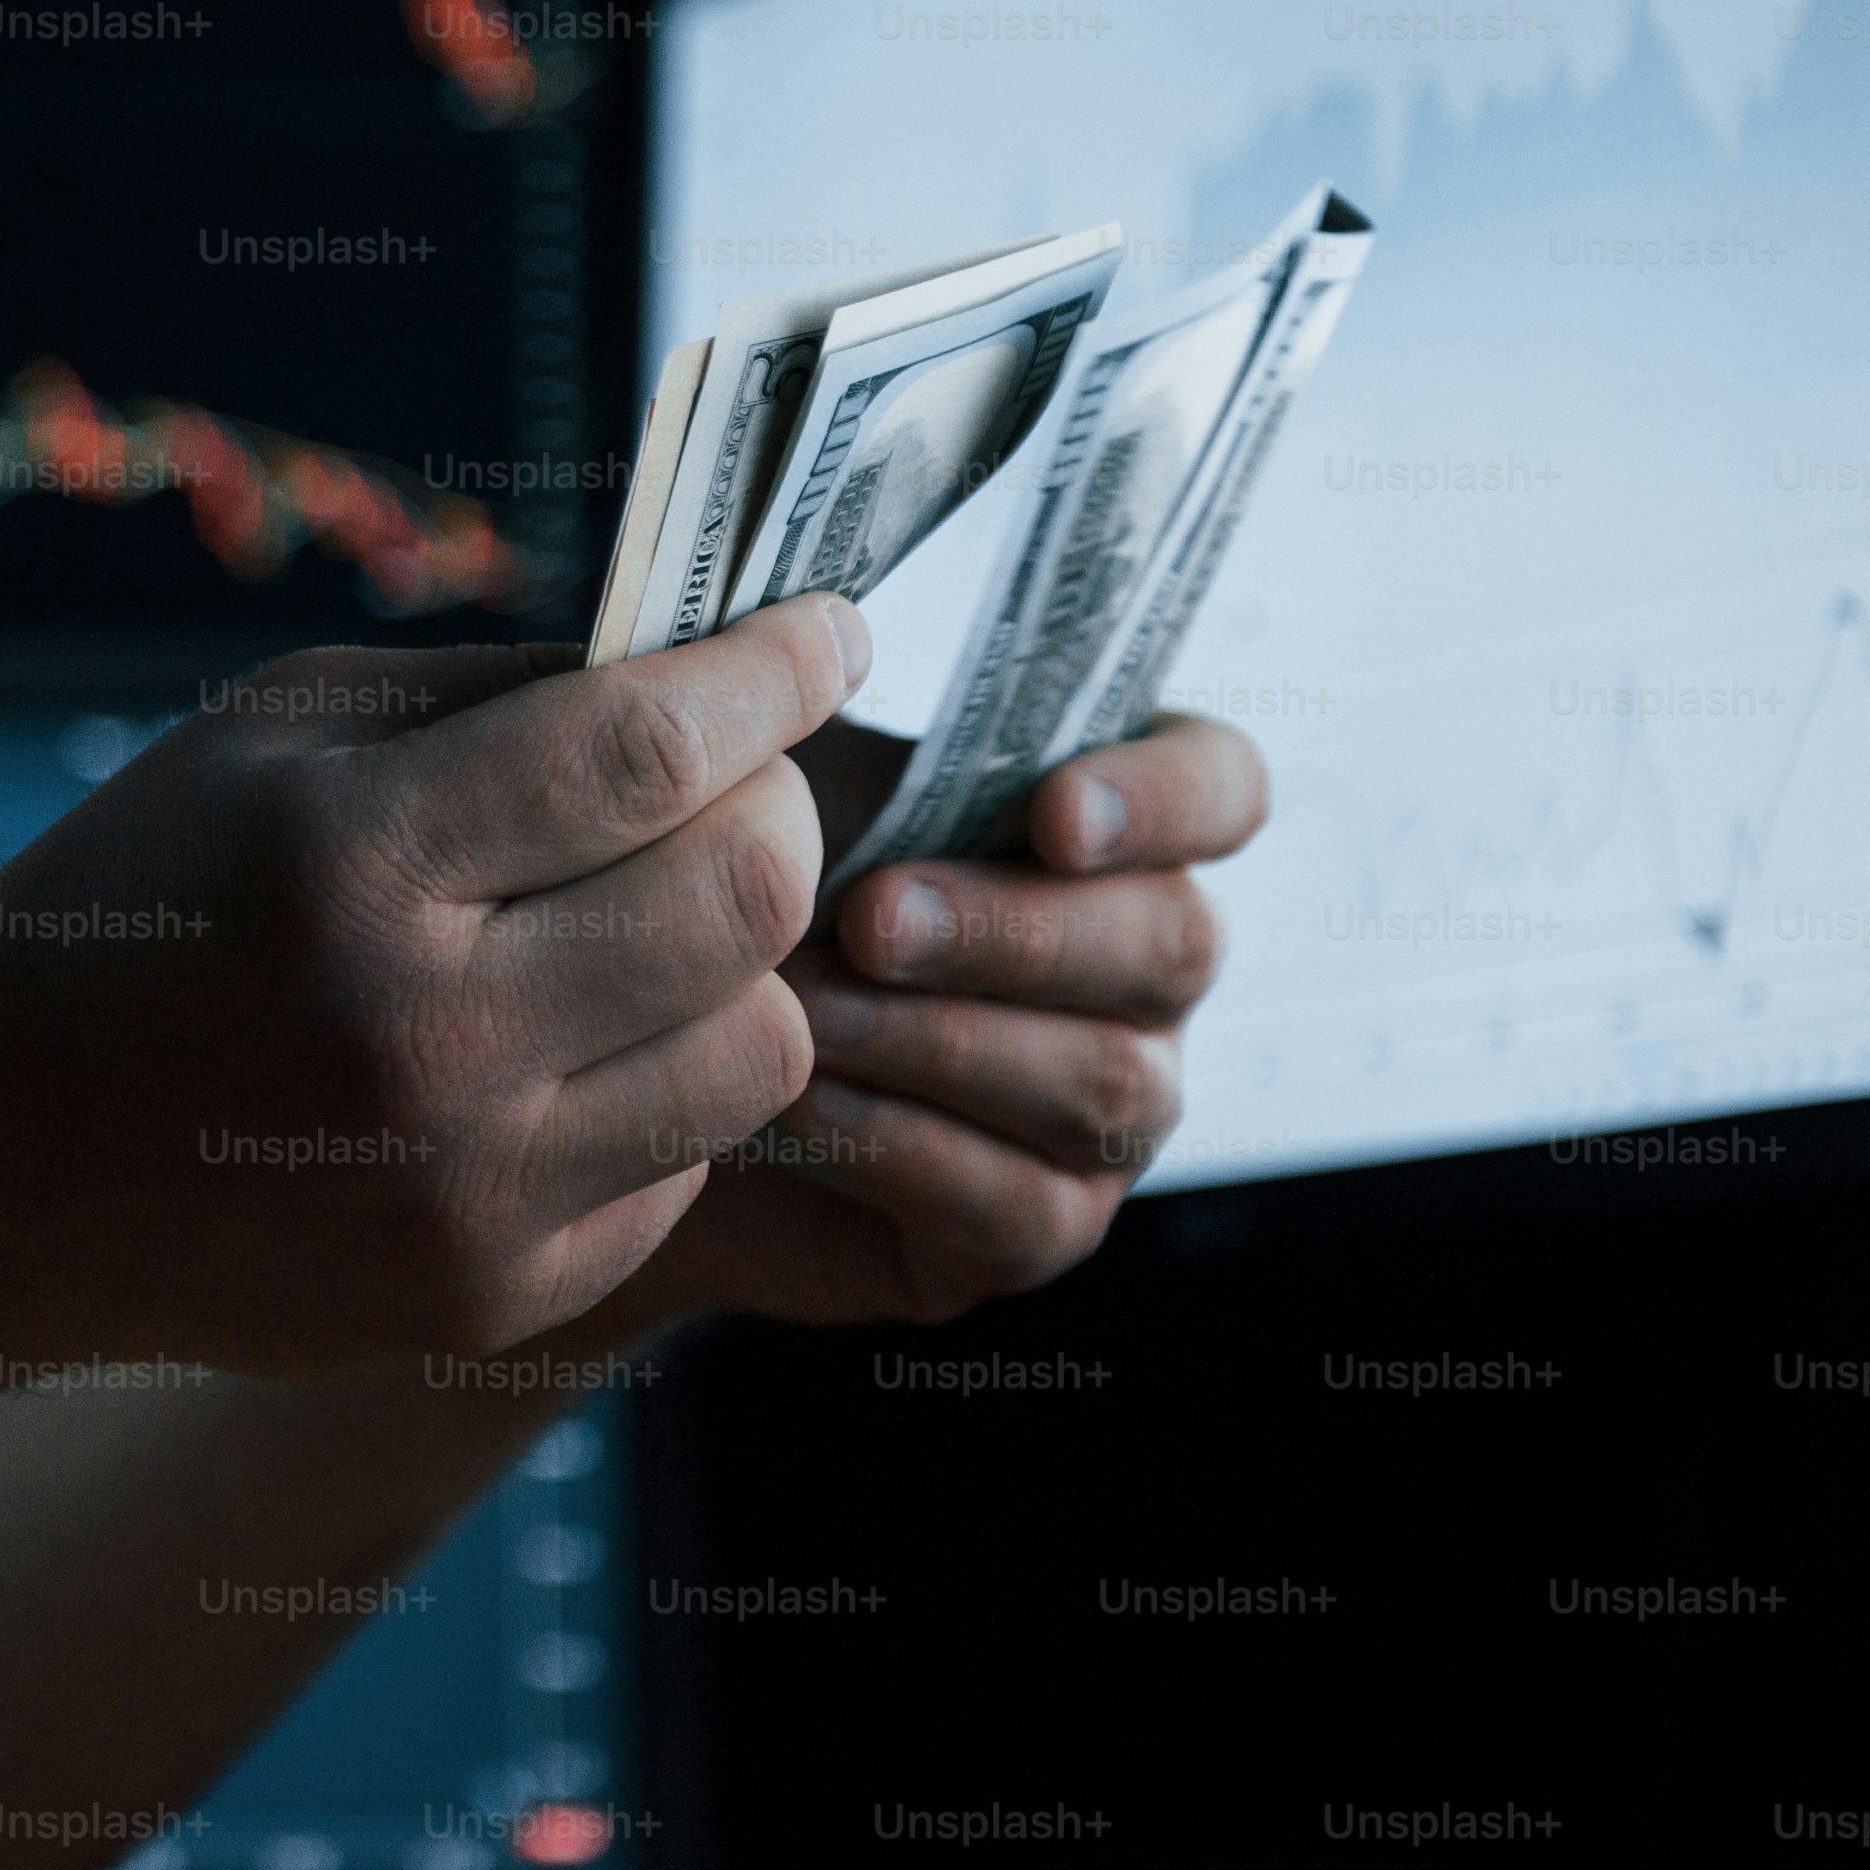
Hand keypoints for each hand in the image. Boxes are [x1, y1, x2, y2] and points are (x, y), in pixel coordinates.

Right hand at [0, 601, 872, 1380]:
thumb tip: (717, 659)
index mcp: (351, 860)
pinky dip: (657, 1090)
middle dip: (781, 810)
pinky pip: (682, 1169)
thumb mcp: (275, 735)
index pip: (651, 745)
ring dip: (738, 966)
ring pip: (759, 1049)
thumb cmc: (147, 902)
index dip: (774, 670)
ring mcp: (461, 1191)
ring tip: (648, 930)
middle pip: (745, 898)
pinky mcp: (488, 1297)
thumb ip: (495, 690)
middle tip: (745, 785)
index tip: (828, 632)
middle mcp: (419, 1037)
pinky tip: (560, 1055)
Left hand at [609, 711, 1268, 1328]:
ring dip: (940, 1040)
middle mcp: (1144, 965)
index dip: (1167, 799)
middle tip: (869, 917)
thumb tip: (811, 645)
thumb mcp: (771, 782)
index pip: (1224, 788)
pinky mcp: (1043, 1225)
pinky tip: (804, 1103)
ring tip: (804, 1010)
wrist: (644, 1070)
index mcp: (1114, 825)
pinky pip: (1025, 1203)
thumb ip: (816, 711)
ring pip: (1103, 1082)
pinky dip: (907, 1147)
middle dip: (1011, 929)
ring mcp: (1113, 1105)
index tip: (1051, 811)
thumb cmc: (734, 889)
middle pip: (1170, 942)